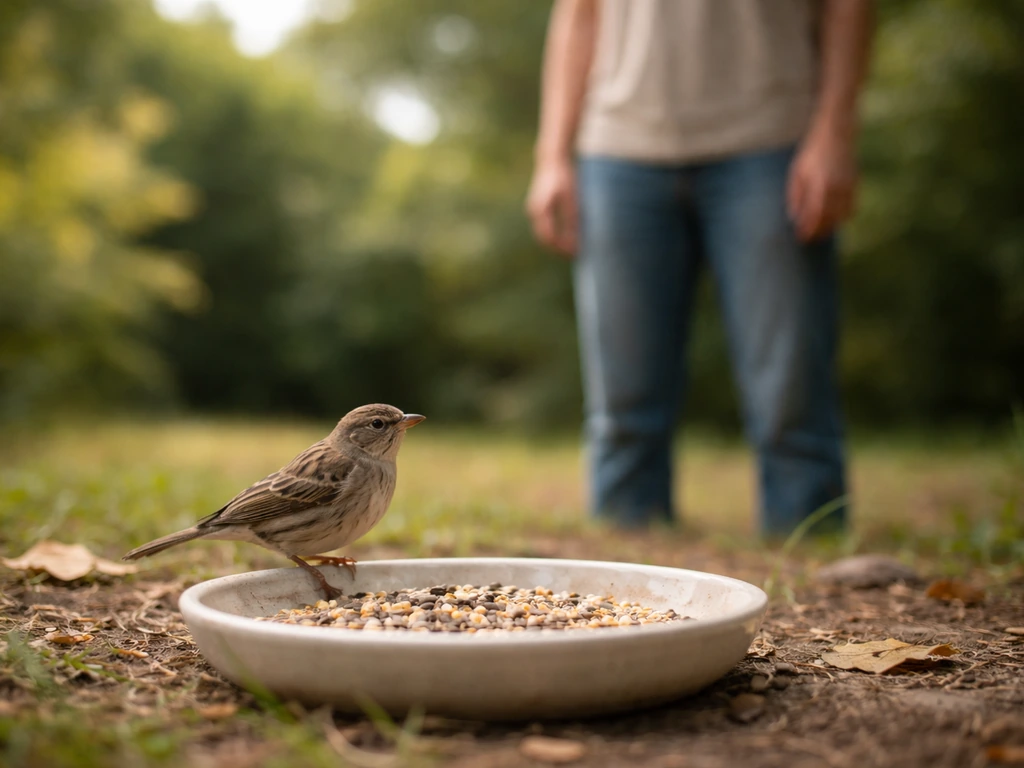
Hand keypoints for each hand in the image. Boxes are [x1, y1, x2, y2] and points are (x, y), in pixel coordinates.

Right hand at [526, 157, 577, 256]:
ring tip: (572, 248)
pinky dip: (556, 234)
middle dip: (559, 248)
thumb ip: (572, 219)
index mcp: (542, 210)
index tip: (575, 253)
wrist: (552, 159)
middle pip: (545, 238)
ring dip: (557, 243)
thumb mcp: (571, 198)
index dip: (562, 248)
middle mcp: (535, 212)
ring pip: (545, 234)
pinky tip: (569, 236)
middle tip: (574, 255)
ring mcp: (535, 210)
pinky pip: (546, 227)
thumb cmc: (563, 177)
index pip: (550, 237)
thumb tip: (575, 240)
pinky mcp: (539, 209)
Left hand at [787, 128, 858, 242]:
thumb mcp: (797, 172)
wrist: (836, 131)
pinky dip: (841, 216)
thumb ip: (795, 196)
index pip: (813, 216)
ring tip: (819, 232)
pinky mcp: (855, 184)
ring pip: (841, 216)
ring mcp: (848, 186)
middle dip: (818, 232)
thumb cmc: (812, 152)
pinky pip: (850, 207)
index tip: (801, 238)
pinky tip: (832, 219)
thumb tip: (795, 218)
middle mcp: (836, 188)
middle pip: (828, 220)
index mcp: (819, 185)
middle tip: (809, 239)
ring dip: (831, 226)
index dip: (808, 229)